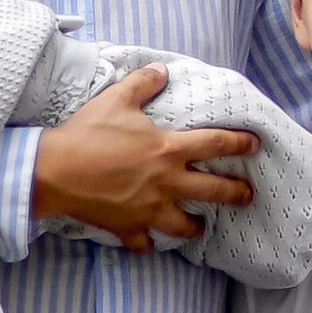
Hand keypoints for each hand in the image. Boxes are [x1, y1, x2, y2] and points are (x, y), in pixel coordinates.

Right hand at [33, 69, 258, 252]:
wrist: (56, 170)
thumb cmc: (89, 133)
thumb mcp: (117, 98)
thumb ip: (143, 82)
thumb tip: (162, 69)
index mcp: (168, 150)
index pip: (216, 144)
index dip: (240, 143)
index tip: (255, 145)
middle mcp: (166, 183)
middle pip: (213, 191)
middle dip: (236, 193)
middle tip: (247, 195)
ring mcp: (149, 209)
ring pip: (184, 226)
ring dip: (196, 227)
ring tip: (201, 226)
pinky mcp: (128, 227)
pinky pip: (144, 243)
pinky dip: (148, 243)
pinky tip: (150, 241)